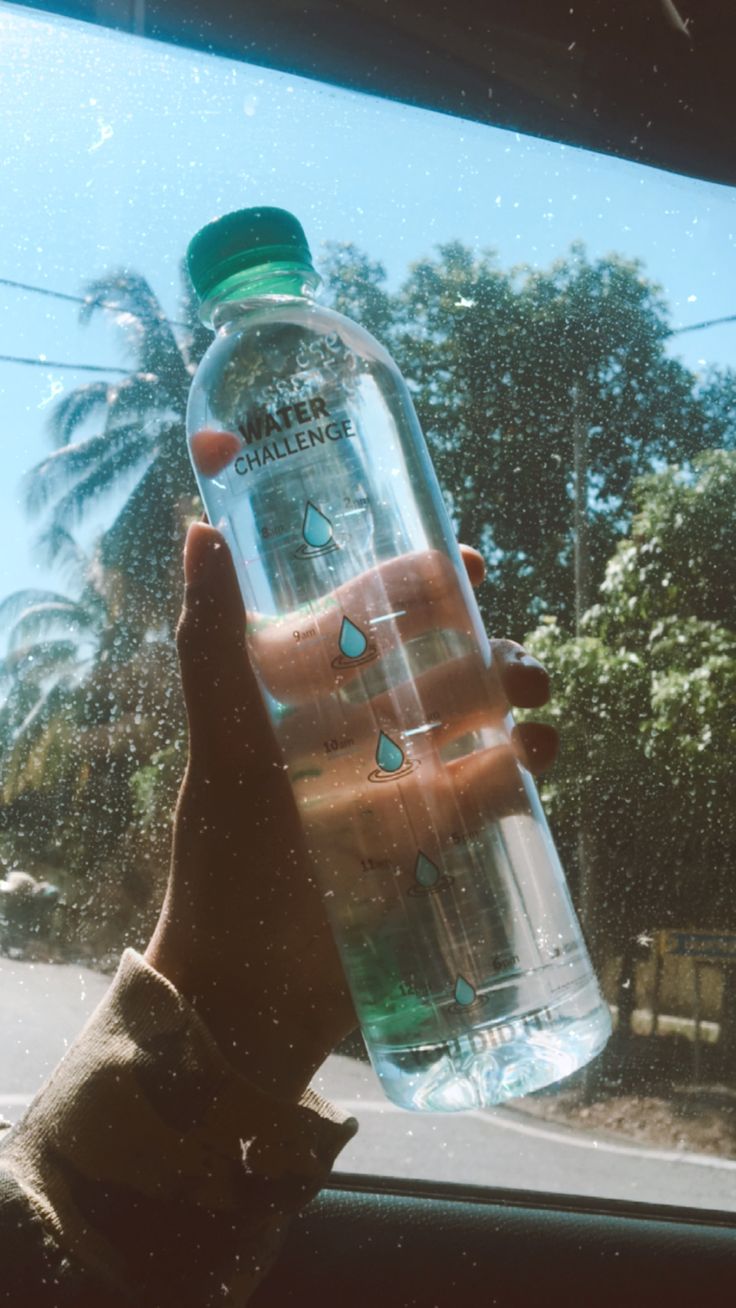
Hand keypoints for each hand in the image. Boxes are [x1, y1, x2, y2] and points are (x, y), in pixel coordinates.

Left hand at [145, 524, 556, 1101]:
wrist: (251, 1003)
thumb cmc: (228, 869)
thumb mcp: (223, 752)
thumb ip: (212, 647)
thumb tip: (201, 528)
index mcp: (298, 704)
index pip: (364, 620)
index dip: (414, 586)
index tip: (464, 564)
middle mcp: (349, 738)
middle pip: (431, 670)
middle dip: (482, 652)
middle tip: (518, 664)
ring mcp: (393, 791)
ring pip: (468, 727)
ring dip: (511, 707)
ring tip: (536, 711)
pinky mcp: (429, 847)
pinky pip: (485, 793)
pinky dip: (518, 771)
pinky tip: (539, 761)